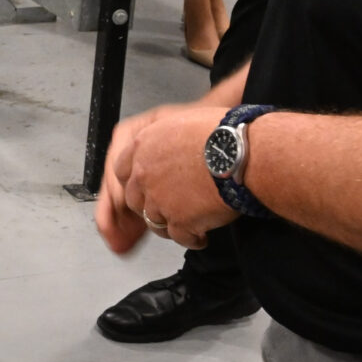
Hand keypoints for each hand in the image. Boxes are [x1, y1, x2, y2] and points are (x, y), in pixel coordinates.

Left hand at [95, 102, 237, 253]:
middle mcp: (145, 173)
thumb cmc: (223, 133)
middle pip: (135, 199)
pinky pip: (179, 237)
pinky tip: (201, 236)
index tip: (144, 187)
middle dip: (150, 205)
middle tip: (168, 207)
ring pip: (154, 222)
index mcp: (144, 146)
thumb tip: (173, 149)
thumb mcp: (184, 122)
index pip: (121, 170)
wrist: (240, 153)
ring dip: (170, 225)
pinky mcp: (179, 220)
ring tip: (187, 225)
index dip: (135, 181)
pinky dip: (191, 239)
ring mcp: (159, 199)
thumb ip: (167, 140)